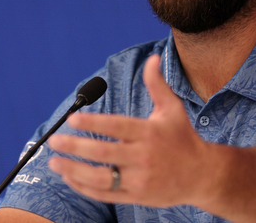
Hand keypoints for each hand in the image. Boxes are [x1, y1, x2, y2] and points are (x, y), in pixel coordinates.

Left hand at [48, 55, 212, 207]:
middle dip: (76, 147)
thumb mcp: (173, 109)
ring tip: (54, 162)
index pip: (117, 127)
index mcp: (150, 134)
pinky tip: (69, 177)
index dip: (94, 123)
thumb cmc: (183, 138)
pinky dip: (85, 188)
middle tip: (53, 140)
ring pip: (102, 178)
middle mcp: (144, 157)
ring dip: (75, 171)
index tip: (72, 119)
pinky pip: (106, 195)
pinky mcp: (137, 197)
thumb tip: (153, 58)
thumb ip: (158, 85)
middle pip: (104, 153)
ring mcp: (140, 180)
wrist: (202, 175)